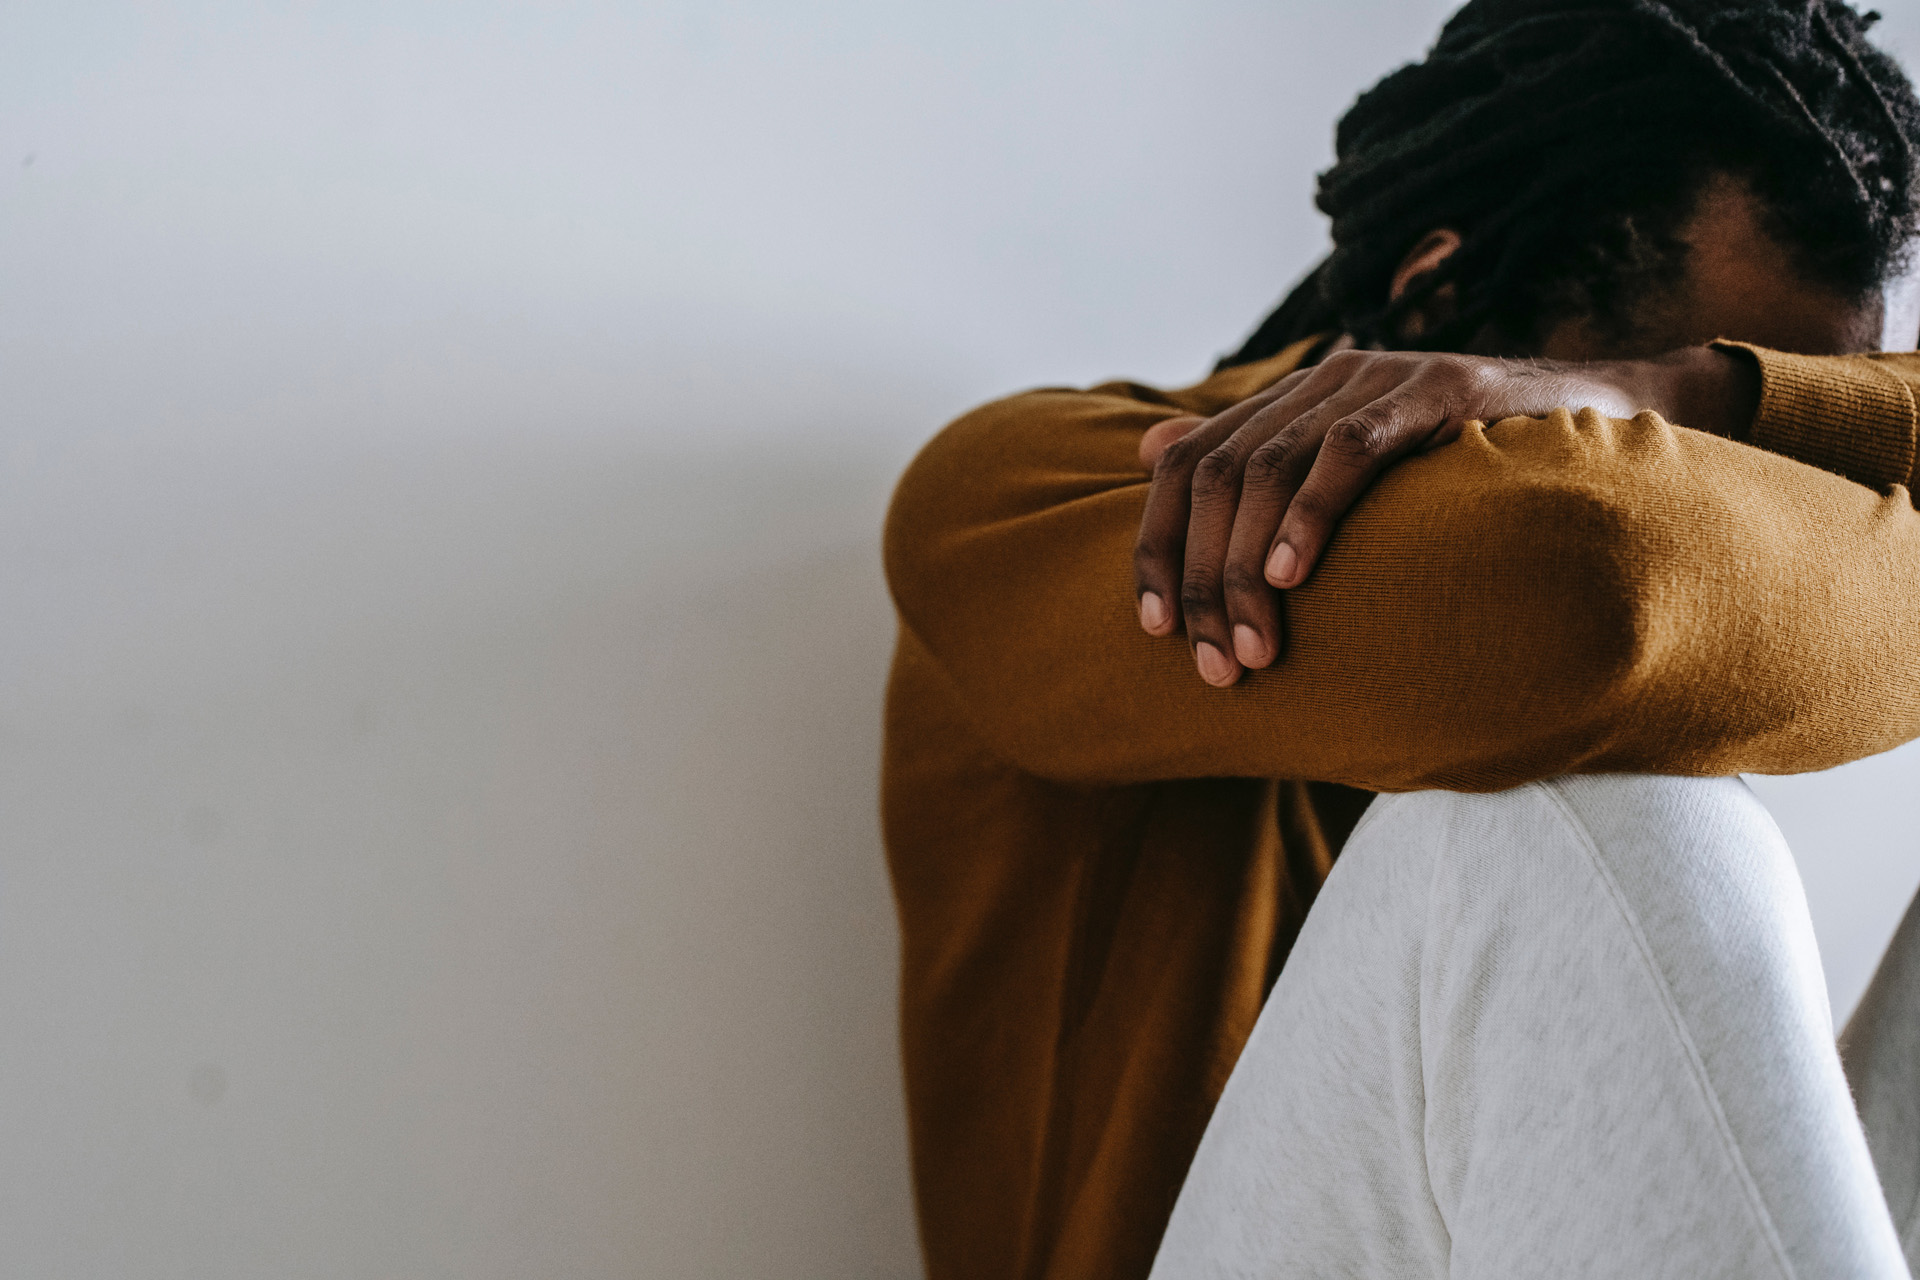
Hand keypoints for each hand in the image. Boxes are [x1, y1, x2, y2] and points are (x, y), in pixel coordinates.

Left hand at [1133, 345, 1756, 686]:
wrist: (1599, 419)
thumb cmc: (1469, 473)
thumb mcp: (1356, 478)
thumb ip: (1259, 468)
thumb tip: (1146, 454)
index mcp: (1291, 401)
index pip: (1186, 465)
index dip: (1158, 545)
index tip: (1152, 629)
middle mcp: (1321, 380)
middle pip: (1217, 476)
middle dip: (1203, 579)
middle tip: (1212, 664)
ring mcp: (1376, 378)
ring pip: (1268, 468)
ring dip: (1248, 567)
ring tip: (1253, 647)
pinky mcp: (1436, 390)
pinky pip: (1349, 450)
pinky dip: (1311, 515)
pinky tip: (1294, 579)